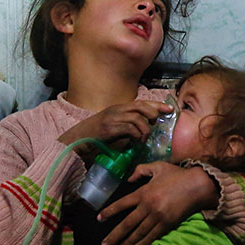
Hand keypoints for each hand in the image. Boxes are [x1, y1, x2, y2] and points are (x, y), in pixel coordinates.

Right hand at [57, 100, 173, 160]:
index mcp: (118, 109)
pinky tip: (136, 142)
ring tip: (143, 139)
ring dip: (145, 129)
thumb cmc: (95, 138)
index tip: (169, 109)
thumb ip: (127, 127)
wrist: (75, 142)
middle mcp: (116, 110)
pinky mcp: (109, 128)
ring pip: (138, 117)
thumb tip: (144, 132)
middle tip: (159, 121)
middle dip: (154, 112)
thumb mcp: (114, 129)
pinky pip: (130, 128)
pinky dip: (137, 135)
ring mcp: (112, 118)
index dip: (156, 105)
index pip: (141, 102)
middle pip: (141, 105)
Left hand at [98, 162, 219, 244]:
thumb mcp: (158, 167)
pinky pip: (151, 236)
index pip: (121, 204)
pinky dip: (142, 243)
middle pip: (127, 224)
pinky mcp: (167, 224)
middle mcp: (148, 206)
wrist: (197, 185)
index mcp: (143, 192)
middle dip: (114, 236)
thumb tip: (128, 179)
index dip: (109, 212)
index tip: (99, 219)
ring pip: (138, 233)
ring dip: (126, 242)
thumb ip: (141, 170)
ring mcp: (157, 217)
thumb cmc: (177, 175)